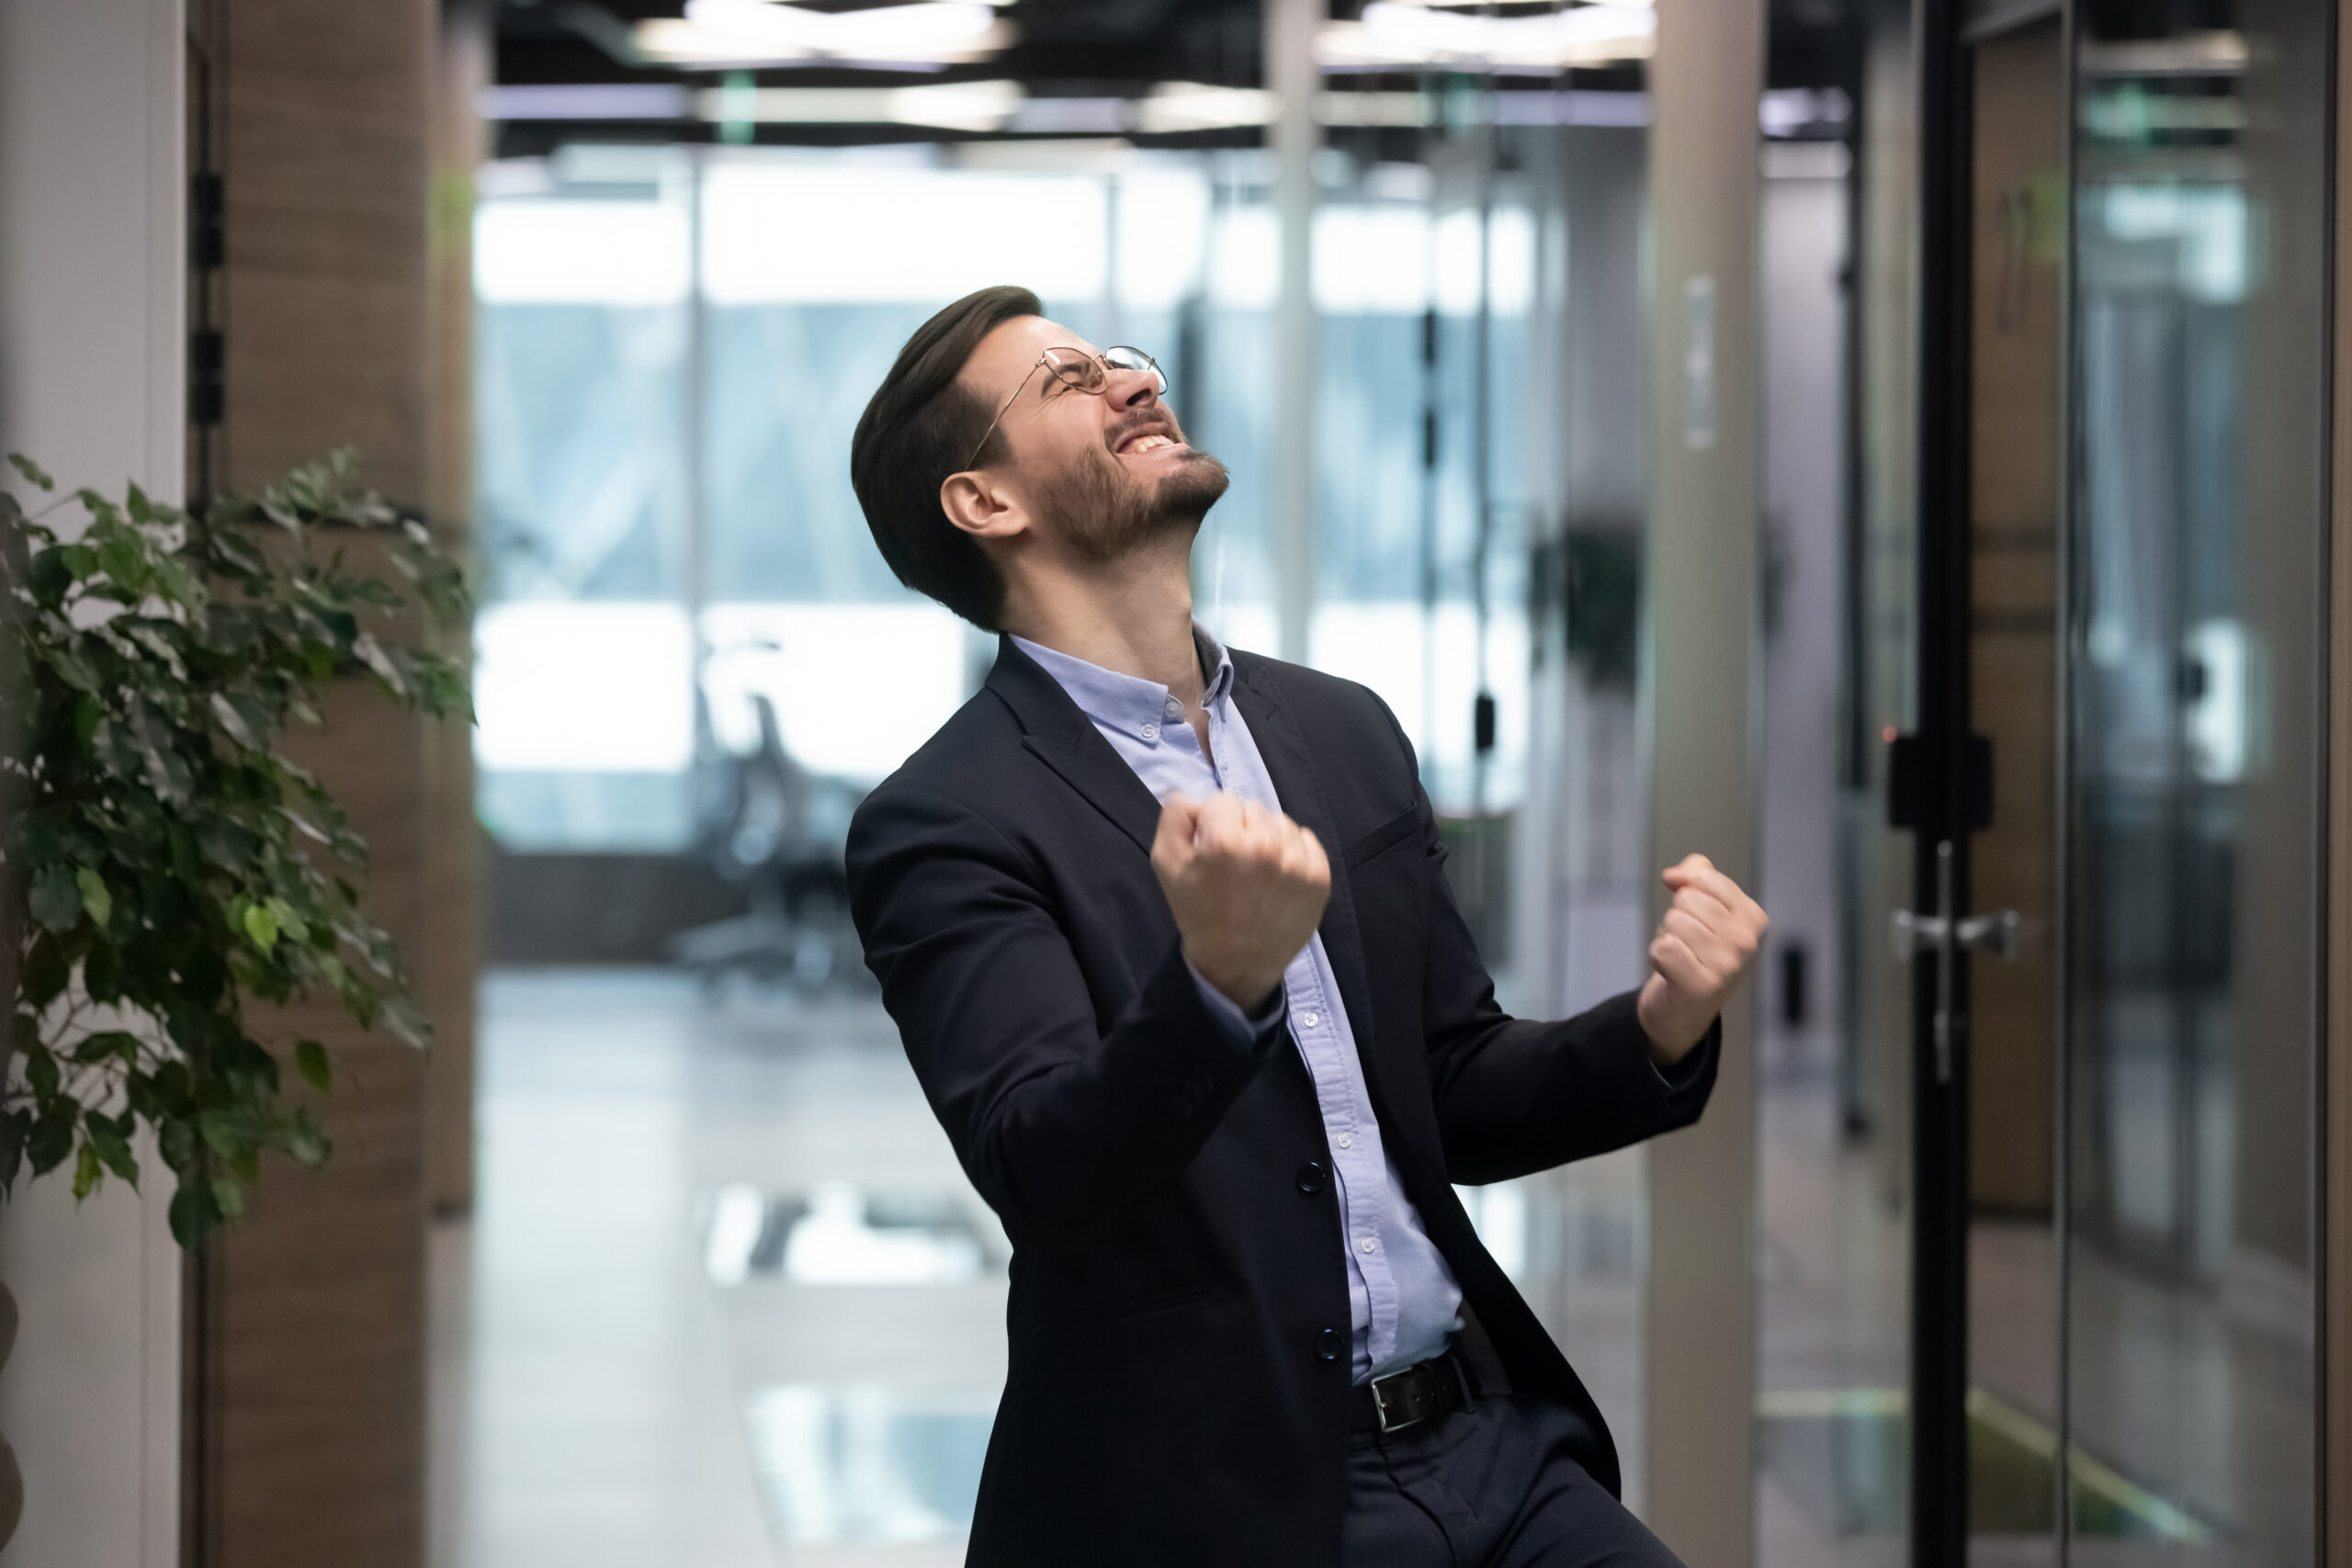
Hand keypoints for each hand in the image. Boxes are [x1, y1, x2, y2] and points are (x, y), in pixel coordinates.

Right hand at [1151, 794, 1330, 1011]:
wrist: (1236, 963)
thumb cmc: (1198, 911)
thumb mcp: (1165, 862)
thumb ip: (1175, 815)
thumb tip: (1199, 797)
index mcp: (1225, 841)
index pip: (1220, 801)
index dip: (1211, 824)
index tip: (1211, 851)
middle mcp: (1266, 845)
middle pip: (1252, 807)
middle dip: (1240, 828)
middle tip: (1234, 863)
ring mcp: (1298, 861)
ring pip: (1279, 821)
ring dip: (1266, 837)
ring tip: (1257, 870)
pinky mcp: (1320, 875)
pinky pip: (1305, 838)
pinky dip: (1292, 850)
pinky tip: (1278, 874)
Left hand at [1637, 853, 1766, 1062]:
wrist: (1684, 1010)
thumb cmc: (1694, 952)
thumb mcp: (1704, 907)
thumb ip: (1696, 875)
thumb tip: (1674, 875)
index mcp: (1753, 917)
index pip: (1705, 877)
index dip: (1686, 890)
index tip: (1696, 917)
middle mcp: (1747, 941)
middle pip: (1686, 899)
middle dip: (1677, 919)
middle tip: (1688, 945)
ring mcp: (1728, 964)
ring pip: (1673, 922)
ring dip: (1667, 938)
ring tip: (1682, 958)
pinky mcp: (1702, 984)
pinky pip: (1663, 948)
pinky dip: (1657, 957)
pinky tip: (1672, 972)